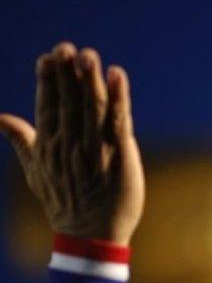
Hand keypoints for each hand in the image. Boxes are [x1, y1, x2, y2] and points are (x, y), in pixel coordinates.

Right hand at [0, 42, 143, 244]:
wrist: (91, 234)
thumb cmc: (65, 201)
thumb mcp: (36, 170)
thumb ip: (21, 140)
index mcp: (49, 146)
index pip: (47, 107)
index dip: (47, 82)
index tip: (47, 57)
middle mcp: (70, 144)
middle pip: (68, 103)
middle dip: (67, 74)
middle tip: (66, 47)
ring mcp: (96, 149)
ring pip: (92, 108)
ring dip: (91, 80)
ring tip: (88, 55)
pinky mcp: (119, 153)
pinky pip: (118, 121)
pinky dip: (119, 98)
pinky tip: (118, 75)